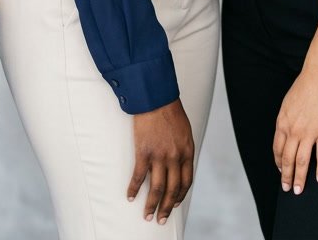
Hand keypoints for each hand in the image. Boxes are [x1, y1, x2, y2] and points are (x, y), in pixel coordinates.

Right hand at [128, 99, 193, 224]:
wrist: (157, 98)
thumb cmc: (170, 111)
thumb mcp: (185, 131)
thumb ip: (183, 148)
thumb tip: (178, 164)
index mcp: (187, 151)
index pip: (186, 181)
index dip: (180, 195)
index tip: (174, 204)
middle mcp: (175, 157)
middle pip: (172, 189)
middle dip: (166, 207)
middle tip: (161, 219)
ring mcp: (159, 156)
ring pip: (156, 188)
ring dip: (151, 204)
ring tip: (147, 215)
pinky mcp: (144, 152)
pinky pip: (138, 176)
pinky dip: (133, 189)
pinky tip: (130, 196)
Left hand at [273, 64, 317, 194]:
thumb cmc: (305, 85)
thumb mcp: (288, 103)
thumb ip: (286, 119)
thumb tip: (286, 131)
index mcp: (283, 122)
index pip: (277, 149)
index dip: (278, 162)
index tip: (281, 170)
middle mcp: (293, 130)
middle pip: (287, 159)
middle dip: (286, 176)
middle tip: (287, 189)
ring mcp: (308, 132)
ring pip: (301, 161)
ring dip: (299, 178)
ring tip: (299, 190)